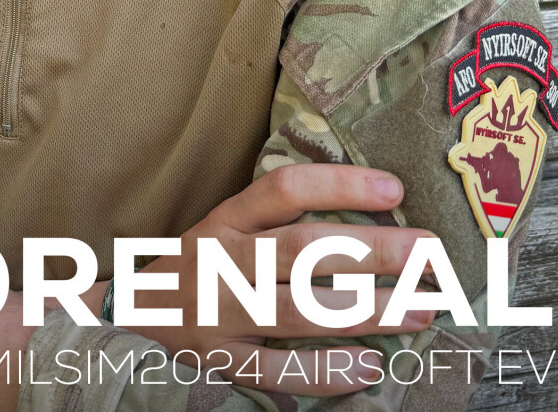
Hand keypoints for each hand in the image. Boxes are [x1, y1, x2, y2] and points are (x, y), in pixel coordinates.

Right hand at [120, 164, 435, 397]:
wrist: (128, 317)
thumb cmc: (196, 265)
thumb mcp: (224, 225)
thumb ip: (276, 217)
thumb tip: (365, 209)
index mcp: (225, 218)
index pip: (286, 189)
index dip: (341, 184)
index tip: (395, 187)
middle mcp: (222, 259)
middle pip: (304, 248)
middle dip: (373, 249)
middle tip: (429, 253)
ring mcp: (221, 313)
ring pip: (300, 310)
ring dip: (368, 310)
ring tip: (421, 309)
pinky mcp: (222, 361)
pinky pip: (279, 371)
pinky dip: (325, 371)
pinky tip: (369, 368)